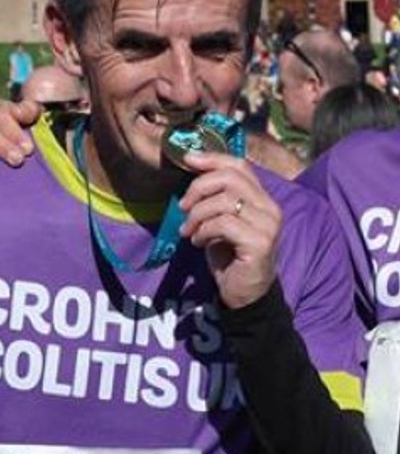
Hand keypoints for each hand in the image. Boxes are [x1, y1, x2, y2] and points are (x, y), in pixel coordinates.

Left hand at [178, 152, 281, 309]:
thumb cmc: (230, 257)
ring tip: (189, 231)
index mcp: (262, 199)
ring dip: (198, 215)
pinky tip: (198, 242)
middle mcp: (270, 208)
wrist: (244, 295)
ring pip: (224, 201)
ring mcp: (268, 225)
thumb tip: (192, 171)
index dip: (212, 159)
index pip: (240, 166)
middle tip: (183, 207)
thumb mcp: (220, 222)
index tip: (187, 159)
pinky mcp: (260, 242)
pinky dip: (204, 231)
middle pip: (230, 179)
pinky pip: (223, 224)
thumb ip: (215, 199)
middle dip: (198, 189)